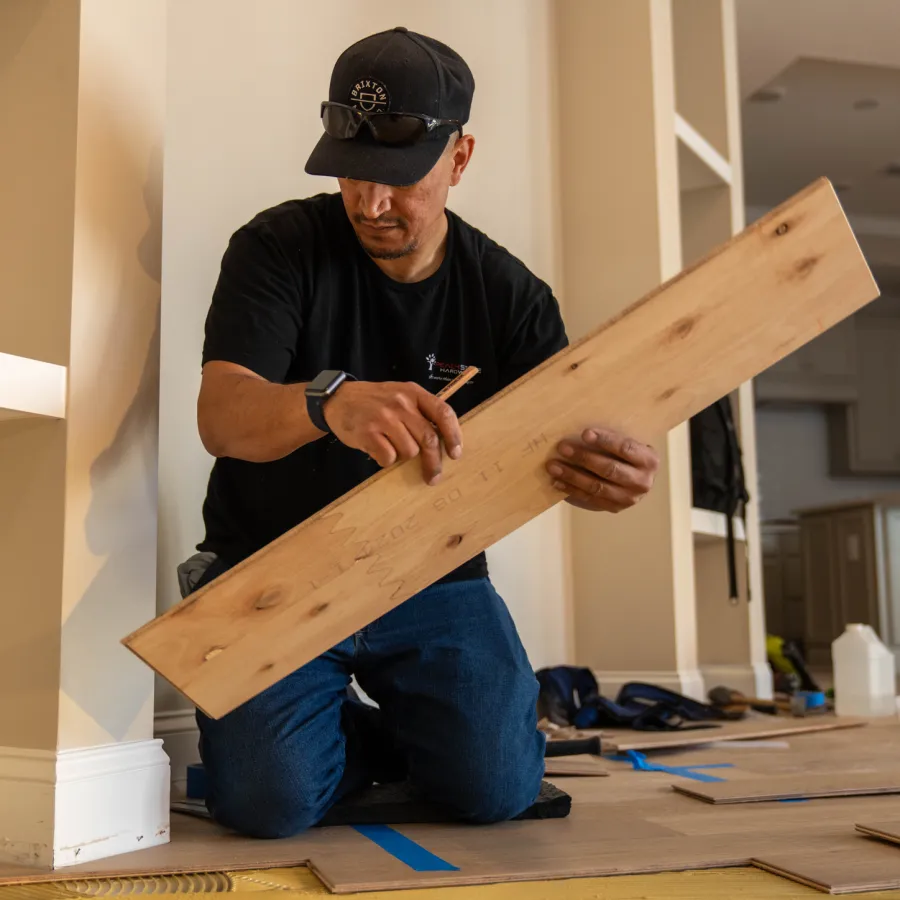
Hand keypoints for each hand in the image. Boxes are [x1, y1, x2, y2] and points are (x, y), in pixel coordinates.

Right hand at [323, 381, 461, 484]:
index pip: (443, 413)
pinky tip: (377, 449)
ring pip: (409, 451)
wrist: (337, 400)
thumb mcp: (399, 395)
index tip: (455, 454)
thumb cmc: (373, 402)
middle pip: (429, 439)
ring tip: (390, 446)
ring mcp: (384, 417)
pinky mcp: (368, 433)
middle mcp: (400, 403)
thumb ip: (420, 412)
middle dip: (434, 462)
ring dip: (402, 456)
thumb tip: (443, 442)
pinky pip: (388, 458)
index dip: (453, 435)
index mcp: (413, 392)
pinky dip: (385, 460)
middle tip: (433, 477)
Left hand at [545, 428, 658, 512]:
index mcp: (649, 460)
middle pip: (609, 469)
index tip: (584, 433)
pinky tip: (557, 481)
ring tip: (553, 466)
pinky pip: (590, 499)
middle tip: (562, 447)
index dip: (605, 440)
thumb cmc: (627, 454)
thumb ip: (612, 439)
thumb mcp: (628, 443)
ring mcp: (629, 498)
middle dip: (583, 457)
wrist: (635, 479)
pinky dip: (571, 489)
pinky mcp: (614, 508)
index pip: (626, 448)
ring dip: (572, 476)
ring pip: (597, 486)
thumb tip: (581, 431)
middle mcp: (642, 481)